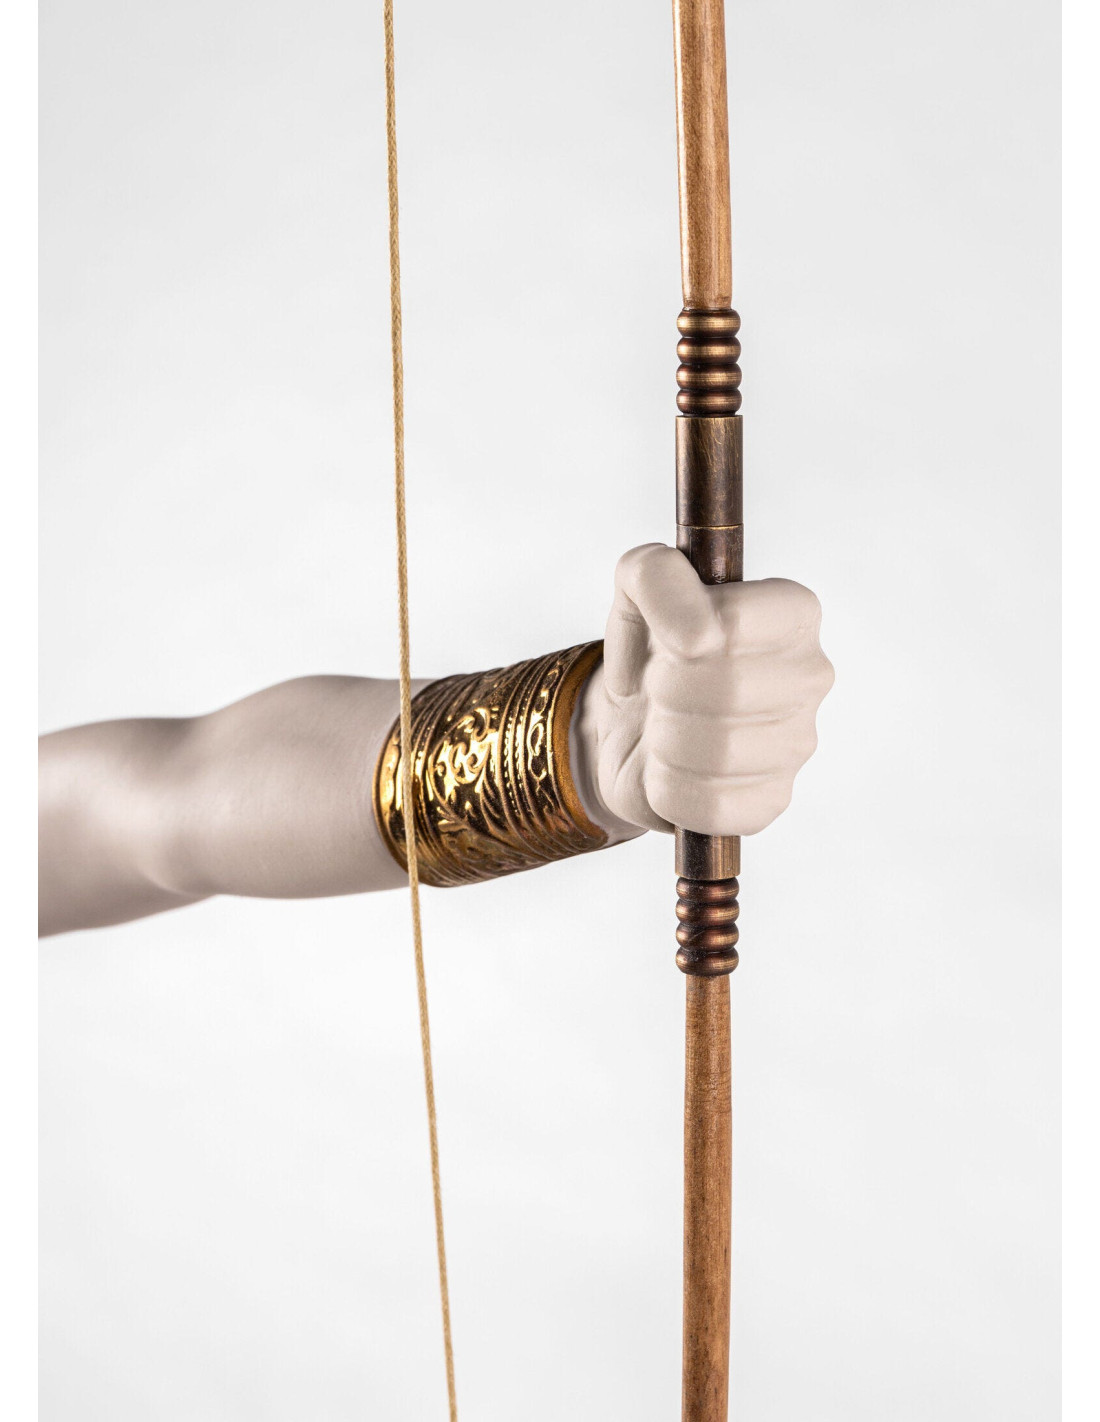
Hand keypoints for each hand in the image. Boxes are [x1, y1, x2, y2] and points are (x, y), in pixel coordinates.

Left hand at [579, 544, 833, 837]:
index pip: (734, 625)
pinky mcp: (772, 801)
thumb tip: (697, 638)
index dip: (681, 637)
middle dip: (665, 689)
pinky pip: (709, 803)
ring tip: (663, 726)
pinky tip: (672, 769)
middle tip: (659, 688)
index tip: (668, 644)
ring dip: (663, 739)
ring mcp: (799, 743)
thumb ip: (656, 574)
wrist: (632, 721)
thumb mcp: (636, 586)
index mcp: (793, 612)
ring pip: (716, 750)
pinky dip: (668, 788)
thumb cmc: (650, 647)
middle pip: (724, 687)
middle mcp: (811, 675)